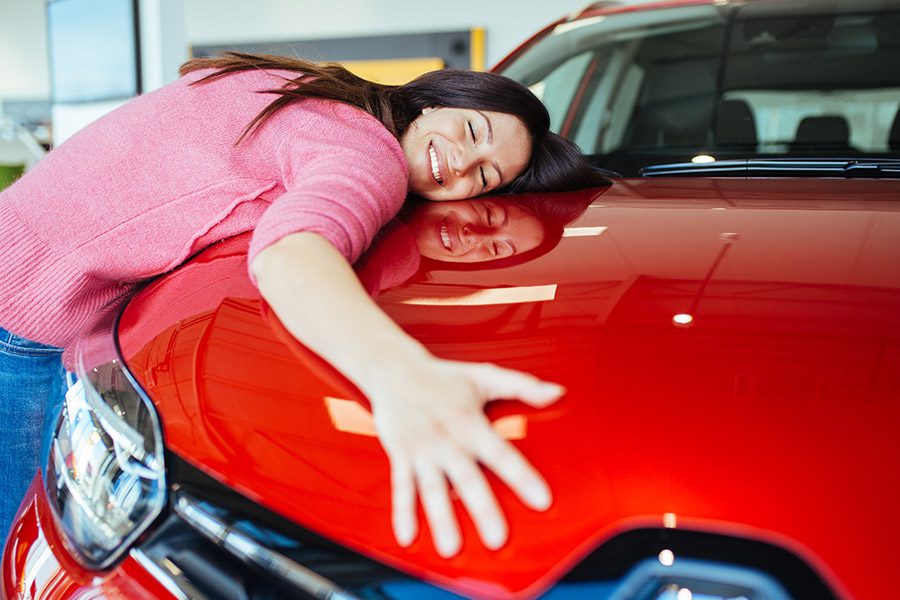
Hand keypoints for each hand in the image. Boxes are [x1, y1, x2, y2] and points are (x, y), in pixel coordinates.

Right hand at [368, 356, 563, 556]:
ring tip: (451, 548)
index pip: (501, 453)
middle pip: (467, 478)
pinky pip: (401, 487)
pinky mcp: (401, 455)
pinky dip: (403, 512)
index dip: (521, 477)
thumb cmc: (444, 377)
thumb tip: (557, 392)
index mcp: (470, 422)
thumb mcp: (485, 377)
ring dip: (442, 519)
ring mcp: (421, 450)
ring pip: (433, 489)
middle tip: (497, 538)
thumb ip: (523, 386)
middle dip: (482, 509)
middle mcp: (446, 439)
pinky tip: (408, 537)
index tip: (542, 500)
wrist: (394, 368)